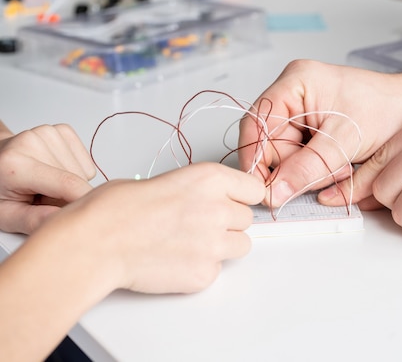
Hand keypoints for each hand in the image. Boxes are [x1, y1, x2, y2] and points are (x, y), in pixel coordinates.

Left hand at [0, 122, 95, 233]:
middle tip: (43, 198)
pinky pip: (86, 161)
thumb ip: (33, 220)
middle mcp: (32, 141)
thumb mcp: (7, 216)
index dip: (83, 201)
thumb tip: (62, 219)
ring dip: (71, 183)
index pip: (68, 184)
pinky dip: (76, 170)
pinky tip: (55, 172)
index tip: (83, 214)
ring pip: (83, 172)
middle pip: (77, 179)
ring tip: (46, 184)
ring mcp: (48, 132)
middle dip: (68, 195)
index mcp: (15, 164)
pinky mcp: (61, 130)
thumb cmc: (0, 189)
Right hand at [43, 162, 265, 293]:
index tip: (234, 202)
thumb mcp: (164, 180)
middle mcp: (219, 209)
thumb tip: (202, 201)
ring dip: (222, 246)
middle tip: (198, 225)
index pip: (254, 189)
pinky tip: (175, 261)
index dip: (241, 197)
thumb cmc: (115, 209)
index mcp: (210, 179)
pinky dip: (201, 268)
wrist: (96, 243)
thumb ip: (196, 190)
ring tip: (190, 244)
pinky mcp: (205, 274)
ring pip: (241, 246)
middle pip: (246, 219)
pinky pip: (217, 270)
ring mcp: (214, 244)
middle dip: (227, 222)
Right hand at [238, 60, 401, 206]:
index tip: (265, 190)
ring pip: (284, 153)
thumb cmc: (390, 111)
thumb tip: (275, 192)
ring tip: (341, 168)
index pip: (257, 124)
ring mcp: (302, 111)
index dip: (257, 159)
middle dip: (292, 167)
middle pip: (268, 142)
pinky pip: (299, 156)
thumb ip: (308, 167)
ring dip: (308, 170)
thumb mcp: (346, 140)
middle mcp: (294, 93)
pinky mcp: (313, 127)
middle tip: (324, 176)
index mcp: (296, 82)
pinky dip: (316, 169)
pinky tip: (340, 166)